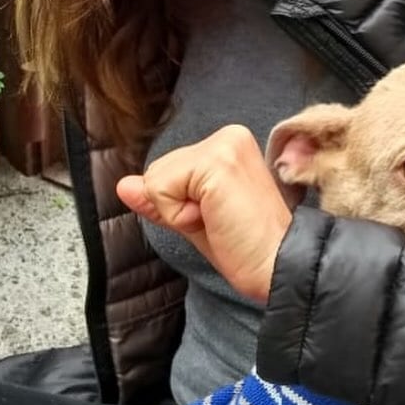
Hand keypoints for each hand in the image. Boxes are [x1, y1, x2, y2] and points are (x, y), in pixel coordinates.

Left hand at [117, 125, 291, 301]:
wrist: (280, 267)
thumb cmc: (248, 249)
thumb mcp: (196, 220)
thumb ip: (162, 199)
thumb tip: (125, 185)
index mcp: (229, 145)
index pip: (170, 169)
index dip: (182, 205)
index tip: (222, 218)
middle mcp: (229, 136)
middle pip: (158, 170)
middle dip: (178, 206)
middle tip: (222, 221)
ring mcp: (224, 146)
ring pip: (156, 178)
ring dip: (179, 212)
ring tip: (222, 220)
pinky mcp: (216, 163)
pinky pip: (161, 189)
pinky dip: (179, 216)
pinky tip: (216, 219)